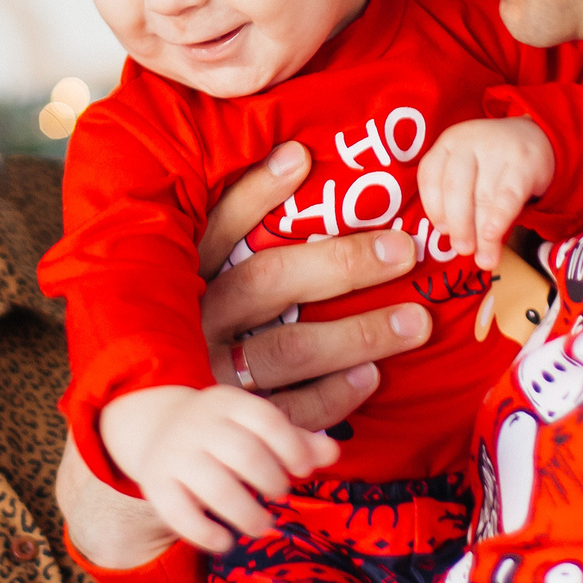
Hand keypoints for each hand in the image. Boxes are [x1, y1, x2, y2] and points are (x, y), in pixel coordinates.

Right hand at [100, 386, 337, 552]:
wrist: (157, 427)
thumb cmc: (223, 432)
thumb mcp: (256, 426)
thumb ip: (295, 440)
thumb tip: (333, 453)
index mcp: (229, 403)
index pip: (266, 419)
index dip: (291, 448)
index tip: (303, 471)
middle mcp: (199, 424)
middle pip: (244, 454)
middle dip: (271, 481)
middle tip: (280, 495)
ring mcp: (174, 453)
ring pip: (215, 487)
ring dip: (247, 513)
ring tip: (262, 525)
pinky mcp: (155, 483)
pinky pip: (180, 514)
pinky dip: (205, 534)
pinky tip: (225, 542)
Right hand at [200, 142, 434, 433]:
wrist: (168, 428)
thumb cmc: (197, 332)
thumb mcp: (200, 281)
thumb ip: (234, 233)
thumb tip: (294, 154)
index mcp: (185, 280)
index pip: (220, 228)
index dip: (255, 192)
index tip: (301, 157)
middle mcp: (196, 322)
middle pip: (269, 283)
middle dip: (341, 264)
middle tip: (405, 252)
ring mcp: (214, 372)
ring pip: (290, 349)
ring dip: (358, 334)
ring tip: (415, 322)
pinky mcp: (239, 418)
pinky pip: (291, 409)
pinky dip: (335, 394)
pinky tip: (372, 377)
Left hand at [417, 117, 554, 271]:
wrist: (537, 137)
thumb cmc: (493, 164)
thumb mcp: (469, 171)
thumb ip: (457, 201)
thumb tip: (457, 244)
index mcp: (447, 144)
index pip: (430, 176)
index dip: (433, 208)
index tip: (441, 231)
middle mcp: (467, 142)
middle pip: (455, 188)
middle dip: (458, 225)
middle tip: (463, 250)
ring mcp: (496, 149)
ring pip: (483, 197)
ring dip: (482, 234)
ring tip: (484, 258)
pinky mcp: (523, 162)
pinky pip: (508, 196)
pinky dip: (499, 219)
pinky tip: (493, 236)